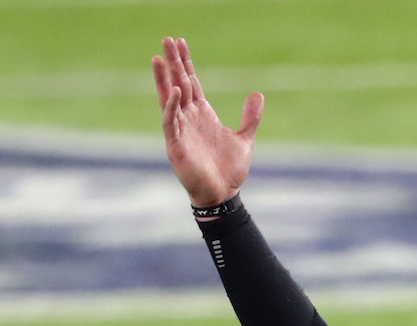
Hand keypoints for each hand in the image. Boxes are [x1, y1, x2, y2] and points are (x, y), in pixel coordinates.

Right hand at [152, 35, 261, 207]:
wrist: (223, 194)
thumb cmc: (229, 170)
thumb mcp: (245, 139)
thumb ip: (251, 117)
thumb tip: (258, 94)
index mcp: (202, 114)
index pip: (192, 81)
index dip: (186, 63)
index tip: (180, 42)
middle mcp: (189, 118)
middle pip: (179, 83)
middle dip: (173, 62)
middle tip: (167, 39)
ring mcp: (181, 130)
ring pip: (169, 99)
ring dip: (164, 79)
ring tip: (159, 58)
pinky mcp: (176, 145)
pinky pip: (171, 122)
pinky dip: (172, 107)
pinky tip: (175, 91)